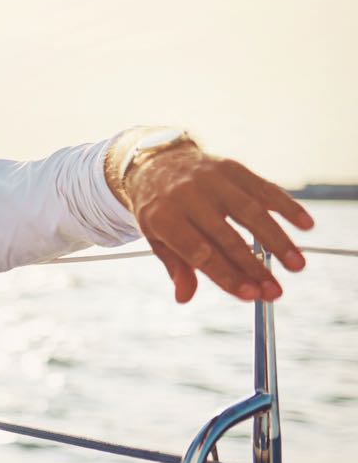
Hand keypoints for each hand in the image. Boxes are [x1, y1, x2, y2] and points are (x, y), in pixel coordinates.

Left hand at [124, 147, 312, 303]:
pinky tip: (306, 225)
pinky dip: (287, 207)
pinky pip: (264, 189)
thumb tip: (184, 298)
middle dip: (254, 268)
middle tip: (276, 292)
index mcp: (164, 218)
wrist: (157, 164)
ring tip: (297, 265)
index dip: (227, 275)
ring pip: (251, 212)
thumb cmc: (160, 210)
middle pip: (228, 237)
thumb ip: (176, 266)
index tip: (251, 295)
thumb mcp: (158, 238)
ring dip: (278, 240)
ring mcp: (212, 180)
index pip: (200, 253)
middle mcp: (187, 196)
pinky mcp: (232, 168)